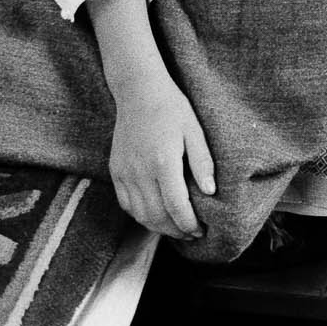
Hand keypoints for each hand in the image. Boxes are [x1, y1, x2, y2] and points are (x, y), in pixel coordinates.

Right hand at [108, 72, 212, 240]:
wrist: (139, 92)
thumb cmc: (172, 108)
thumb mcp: (195, 131)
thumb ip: (202, 162)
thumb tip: (211, 192)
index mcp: (163, 162)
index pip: (176, 206)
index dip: (189, 224)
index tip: (201, 230)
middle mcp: (140, 171)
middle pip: (157, 216)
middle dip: (176, 230)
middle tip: (192, 233)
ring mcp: (124, 172)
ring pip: (140, 214)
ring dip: (158, 227)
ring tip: (176, 228)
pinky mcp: (115, 171)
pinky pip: (126, 203)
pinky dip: (141, 215)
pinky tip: (155, 215)